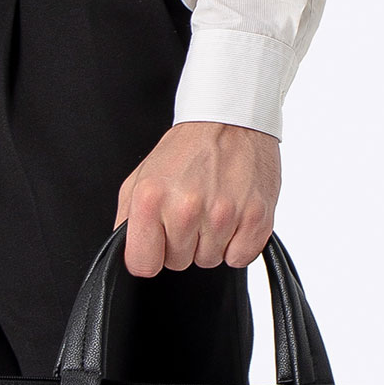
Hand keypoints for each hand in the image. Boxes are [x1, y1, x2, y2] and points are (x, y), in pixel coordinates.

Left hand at [116, 123, 280, 277]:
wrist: (230, 120)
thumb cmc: (187, 149)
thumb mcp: (141, 177)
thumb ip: (127, 218)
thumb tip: (128, 252)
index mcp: (152, 198)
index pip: (142, 264)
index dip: (150, 256)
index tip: (157, 244)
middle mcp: (187, 208)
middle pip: (178, 263)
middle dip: (183, 243)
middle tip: (191, 210)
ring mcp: (224, 214)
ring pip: (210, 260)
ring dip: (211, 241)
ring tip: (213, 206)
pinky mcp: (256, 217)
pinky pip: (240, 258)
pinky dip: (239, 243)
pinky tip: (234, 215)